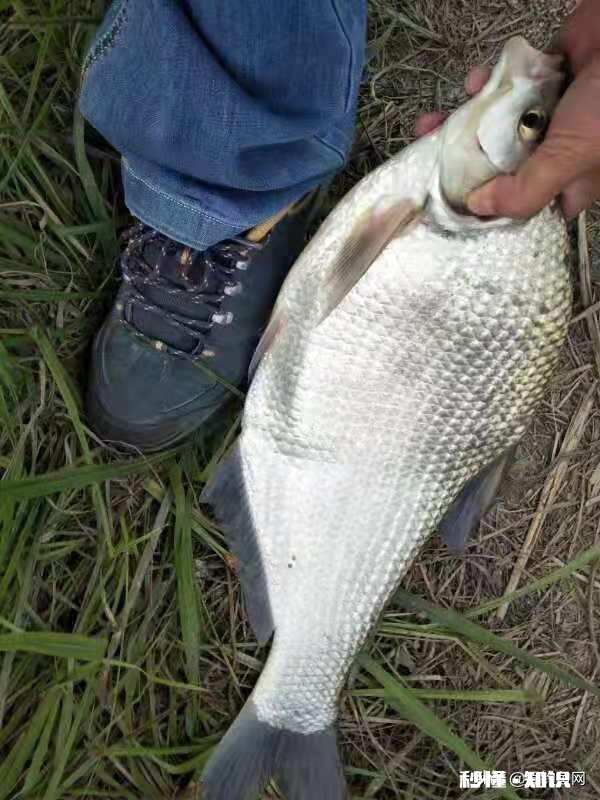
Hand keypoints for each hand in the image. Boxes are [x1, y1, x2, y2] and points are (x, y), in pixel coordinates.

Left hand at [415, 0, 599, 219]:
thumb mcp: (571, 157)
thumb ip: (526, 190)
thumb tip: (479, 208)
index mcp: (570, 181)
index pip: (523, 206)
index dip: (491, 209)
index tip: (455, 205)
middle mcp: (556, 151)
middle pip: (500, 167)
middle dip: (463, 163)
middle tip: (430, 161)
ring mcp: (545, 115)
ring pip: (495, 127)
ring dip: (464, 121)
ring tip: (434, 123)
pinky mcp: (538, 80)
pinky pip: (501, 87)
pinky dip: (485, 83)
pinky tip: (475, 82)